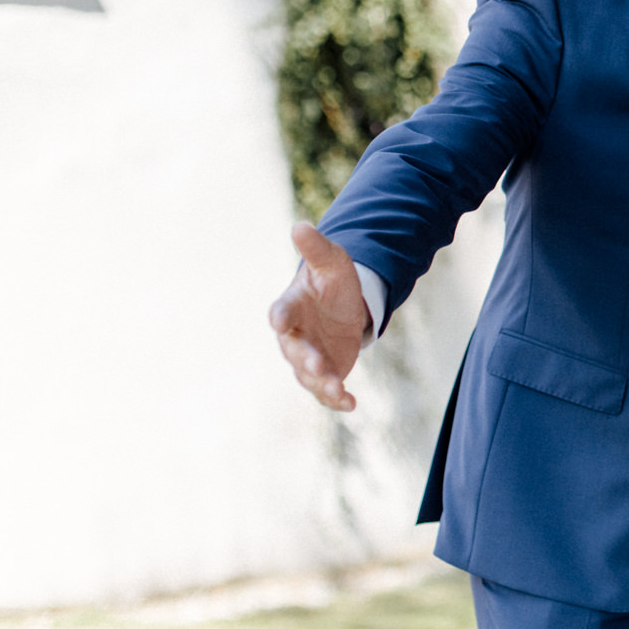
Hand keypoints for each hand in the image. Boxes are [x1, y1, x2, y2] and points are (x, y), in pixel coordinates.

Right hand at [269, 222, 369, 411]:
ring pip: (308, 375)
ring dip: (322, 383)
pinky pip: (326, 390)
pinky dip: (336, 399)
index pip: (280, 312)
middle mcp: (294, 337)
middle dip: (304, 359)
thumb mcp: (332, 262)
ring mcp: (307, 357)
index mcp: (291, 307)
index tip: (278, 320)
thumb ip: (317, 249)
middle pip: (293, 351)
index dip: (279, 316)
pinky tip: (351, 404)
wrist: (343, 305)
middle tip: (316, 366)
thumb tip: (301, 225)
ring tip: (338, 390)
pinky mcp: (324, 372)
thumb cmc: (331, 281)